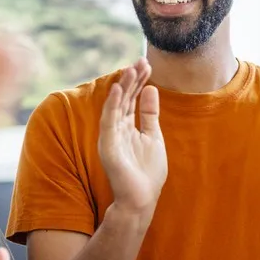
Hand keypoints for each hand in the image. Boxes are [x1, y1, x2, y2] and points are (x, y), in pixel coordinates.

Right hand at [97, 57, 166, 213]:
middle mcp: (116, 128)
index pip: (132, 98)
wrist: (140, 199)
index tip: (147, 64)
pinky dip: (111, 104)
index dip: (139, 81)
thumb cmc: (147, 172)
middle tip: (141, 61)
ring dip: (122, 87)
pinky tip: (116, 89)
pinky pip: (108, 121)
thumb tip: (151, 88)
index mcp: (127, 126)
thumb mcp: (153, 136)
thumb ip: (149, 114)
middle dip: (132, 79)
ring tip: (130, 69)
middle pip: (123, 98)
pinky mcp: (107, 145)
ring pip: (115, 106)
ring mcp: (110, 136)